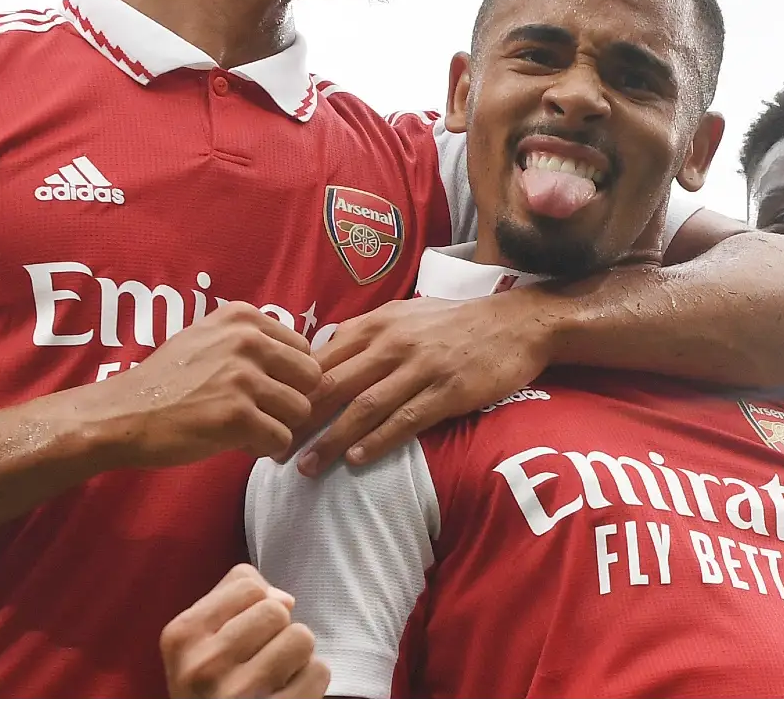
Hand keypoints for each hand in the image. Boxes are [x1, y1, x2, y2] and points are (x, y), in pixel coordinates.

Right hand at [88, 302, 322, 466]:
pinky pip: (281, 439)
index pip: (304, 348)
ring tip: (246, 427)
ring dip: (278, 425)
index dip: (289, 375)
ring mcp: (243, 378)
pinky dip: (263, 448)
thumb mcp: (209, 337)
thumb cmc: (168, 380)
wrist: (124, 414)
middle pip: (311, 377)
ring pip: (301, 410)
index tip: (262, 388)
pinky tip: (236, 442)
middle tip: (262, 413)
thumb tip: (311, 366)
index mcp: (243, 318)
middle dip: (291, 399)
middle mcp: (247, 340)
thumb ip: (255, 342)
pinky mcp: (238, 417)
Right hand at [161, 565, 327, 700]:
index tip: (244, 630)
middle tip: (259, 656)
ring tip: (275, 673)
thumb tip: (284, 598)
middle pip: (276, 610)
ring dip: (296, 654)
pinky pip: (317, 671)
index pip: (246, 585)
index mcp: (182, 636)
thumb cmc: (209, 683)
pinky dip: (309, 680)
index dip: (256, 603)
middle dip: (276, 629)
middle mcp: (205, 665)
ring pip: (301, 637)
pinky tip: (285, 691)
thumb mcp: (197, 640)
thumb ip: (232, 600)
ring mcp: (240, 692)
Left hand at [297, 294, 555, 474]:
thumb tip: (324, 356)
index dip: (290, 392)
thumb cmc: (455, 324)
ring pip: (363, 406)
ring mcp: (420, 367)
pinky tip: (357, 459)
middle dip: (299, 422)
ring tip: (306, 467)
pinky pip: (406, 418)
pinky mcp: (447, 390)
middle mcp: (392, 343)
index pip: (321, 361)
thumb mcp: (404, 316)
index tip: (268, 419)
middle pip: (333, 386)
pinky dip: (378, 440)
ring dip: (330, 440)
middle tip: (273, 452)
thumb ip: (364, 336)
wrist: (514, 324)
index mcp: (375, 325)